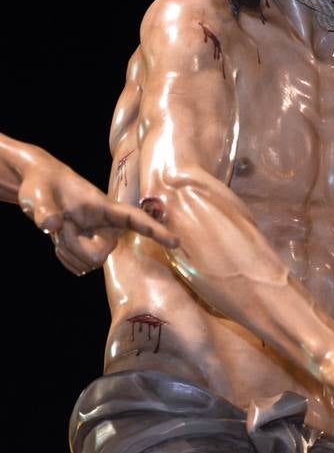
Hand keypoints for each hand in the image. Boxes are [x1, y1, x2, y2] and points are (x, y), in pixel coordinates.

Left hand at [18, 151, 178, 274]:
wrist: (38, 188)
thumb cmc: (42, 184)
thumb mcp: (38, 194)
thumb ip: (44, 210)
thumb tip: (50, 225)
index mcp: (106, 208)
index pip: (136, 219)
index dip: (156, 230)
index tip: (176, 242)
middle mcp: (108, 227)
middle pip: (99, 255)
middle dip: (73, 246)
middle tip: (60, 225)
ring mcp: (99, 240)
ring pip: (88, 264)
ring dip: (66, 251)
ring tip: (60, 229)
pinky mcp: (89, 250)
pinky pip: (79, 268)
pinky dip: (64, 258)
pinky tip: (59, 241)